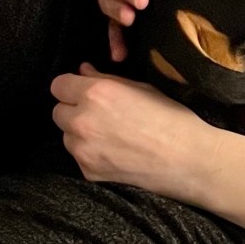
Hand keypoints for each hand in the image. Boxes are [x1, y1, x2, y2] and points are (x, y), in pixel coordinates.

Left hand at [51, 63, 211, 198]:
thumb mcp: (143, 88)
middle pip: (58, 111)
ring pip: (66, 136)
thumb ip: (107, 79)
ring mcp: (82, 149)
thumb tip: (84, 71)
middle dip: (74, 110)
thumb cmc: (171, 117)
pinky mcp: (87, 171)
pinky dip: (91, 154)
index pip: (58, 85)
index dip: (72, 86)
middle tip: (101, 114)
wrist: (186, 158)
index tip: (84, 90)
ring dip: (81, 133)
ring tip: (111, 135)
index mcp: (96, 93)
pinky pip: (79, 157)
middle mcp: (82, 120)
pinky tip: (116, 152)